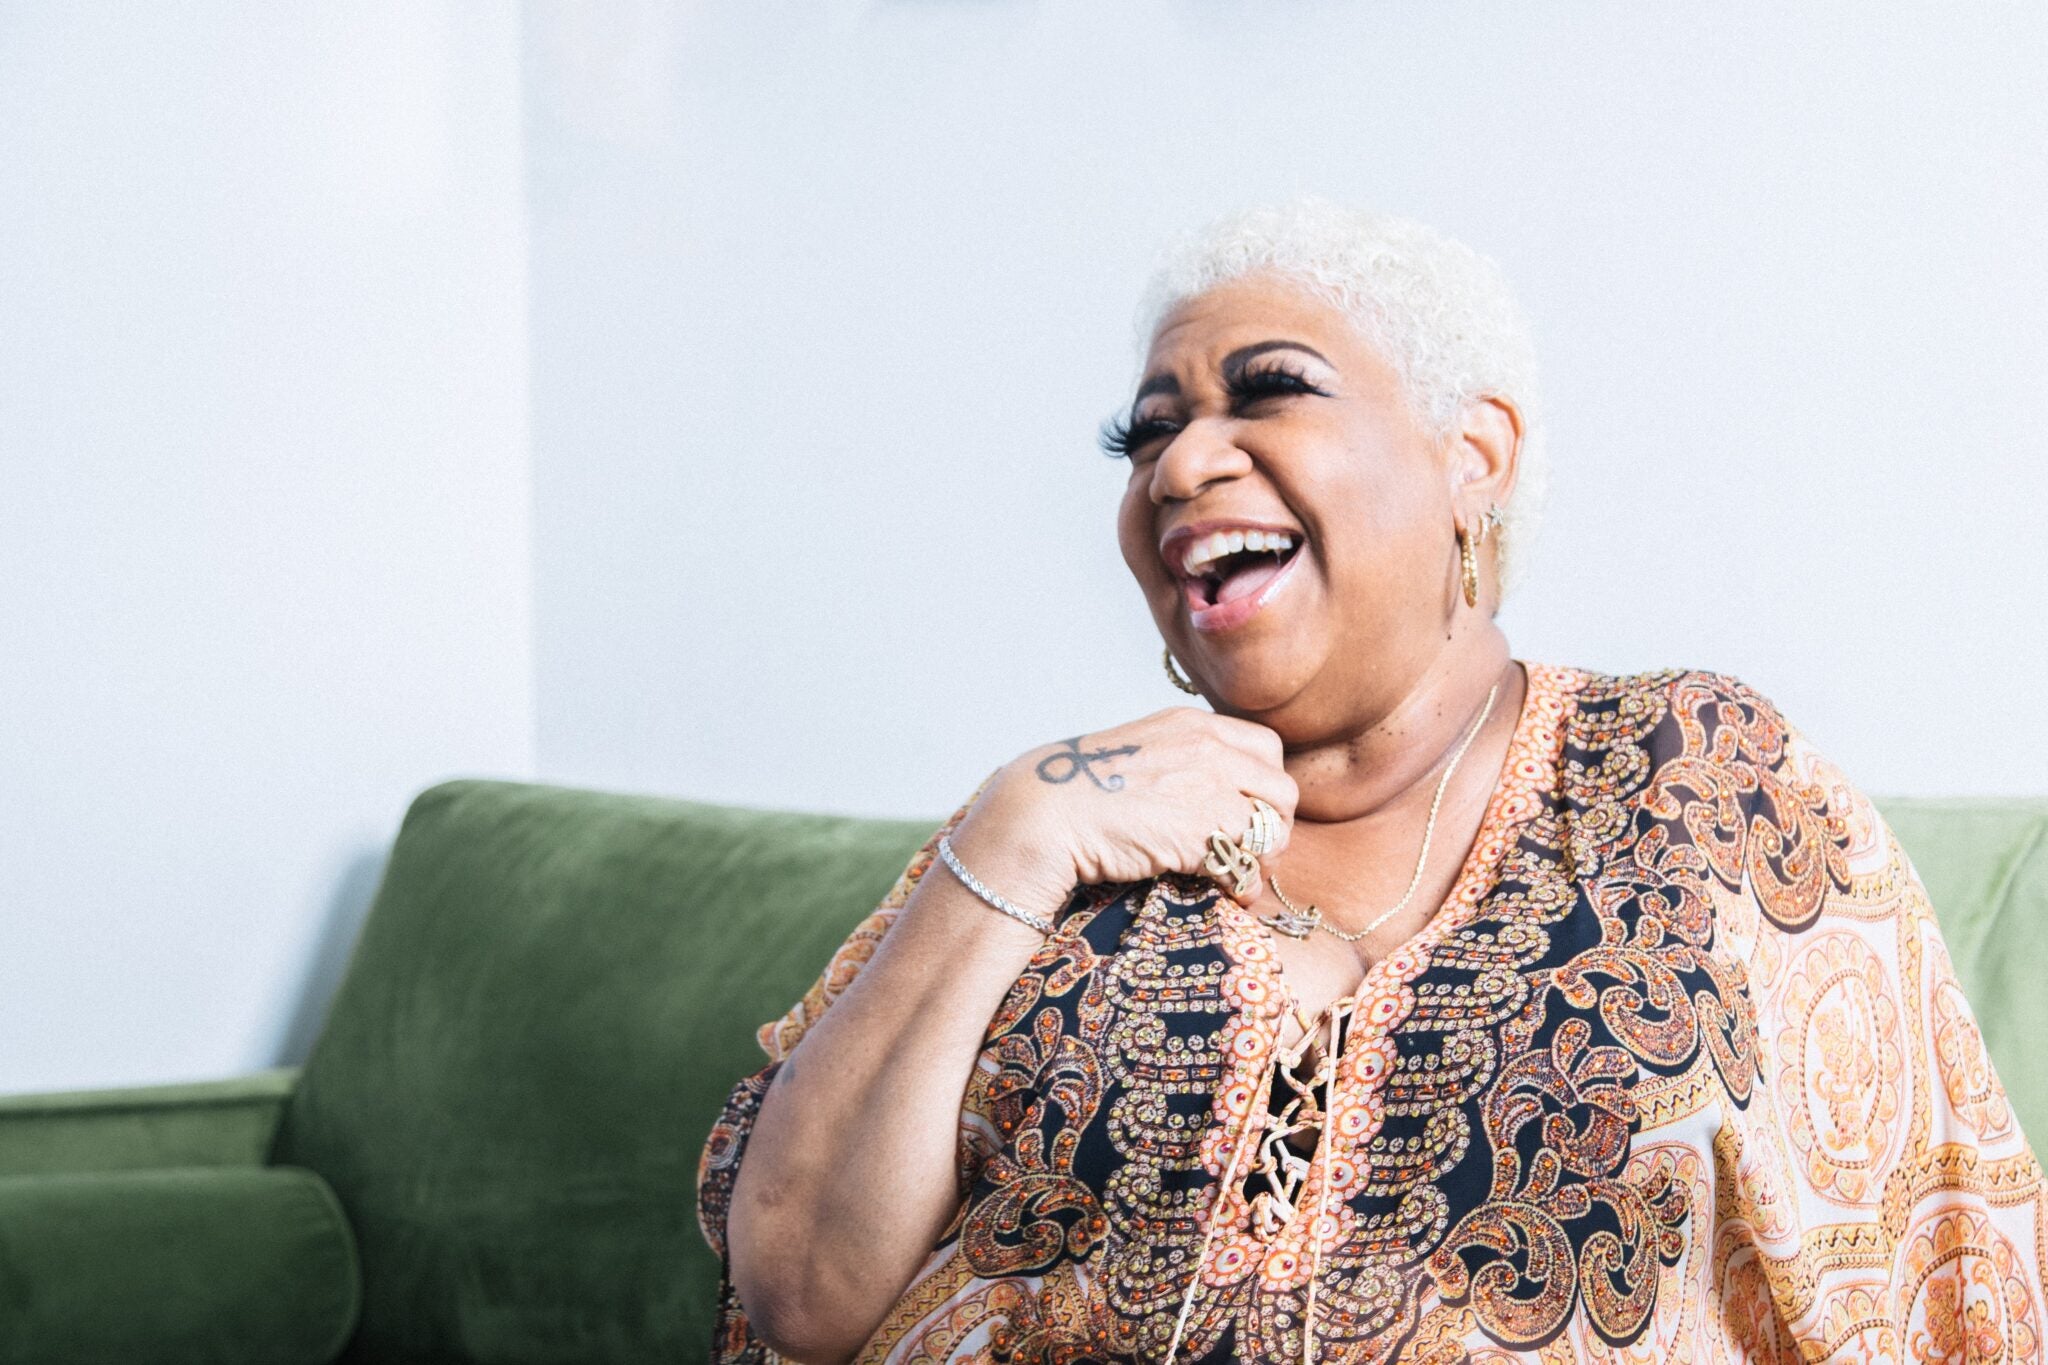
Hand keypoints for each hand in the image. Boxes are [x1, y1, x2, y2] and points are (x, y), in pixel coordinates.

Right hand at [948, 707, 1297, 917]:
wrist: (1045, 813)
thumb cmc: (1079, 792)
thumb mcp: (1137, 752)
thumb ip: (1177, 759)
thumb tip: (1200, 790)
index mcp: (1192, 724)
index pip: (1266, 748)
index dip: (1264, 785)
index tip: (1249, 812)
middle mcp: (1208, 747)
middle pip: (1281, 789)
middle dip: (1274, 825)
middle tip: (1252, 850)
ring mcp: (1210, 786)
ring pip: (1275, 827)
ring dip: (1263, 856)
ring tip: (1238, 873)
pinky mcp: (1203, 829)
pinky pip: (1250, 863)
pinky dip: (1244, 884)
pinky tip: (1227, 891)